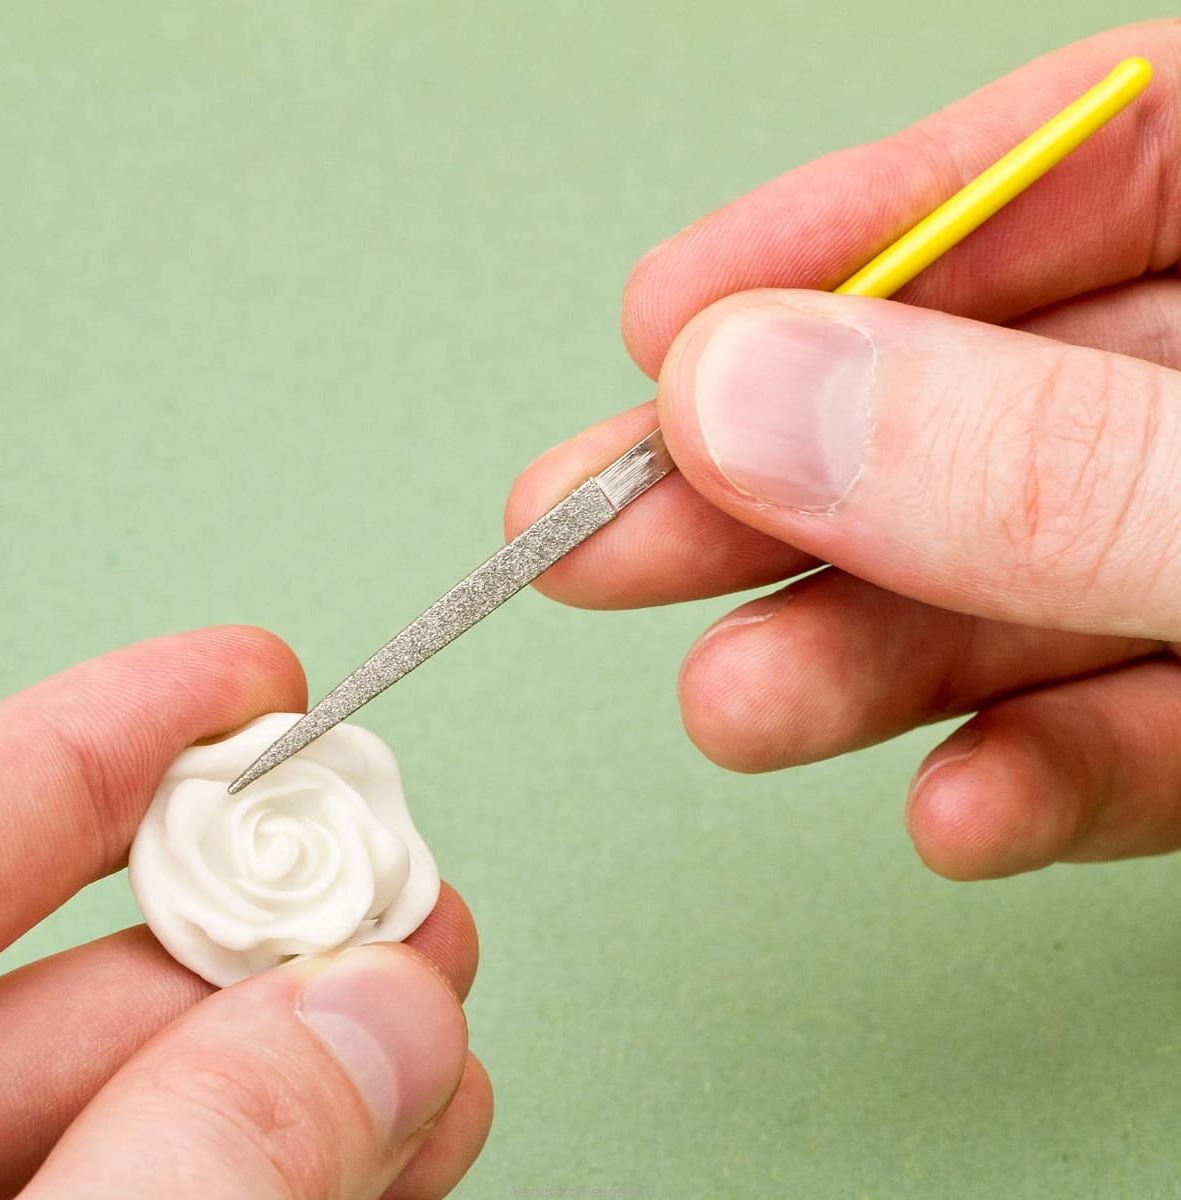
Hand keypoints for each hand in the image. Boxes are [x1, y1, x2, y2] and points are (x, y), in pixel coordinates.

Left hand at [0, 627, 490, 1198]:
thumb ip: (198, 1153)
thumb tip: (380, 1011)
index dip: (123, 729)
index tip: (260, 678)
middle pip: (99, 963)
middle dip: (282, 920)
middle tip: (411, 912)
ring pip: (157, 1087)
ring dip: (322, 1051)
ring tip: (440, 1044)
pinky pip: (183, 1182)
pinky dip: (300, 1155)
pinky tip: (397, 1142)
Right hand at [507, 19, 1180, 882]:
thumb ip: (1042, 459)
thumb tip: (758, 404)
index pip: (1083, 165)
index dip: (860, 227)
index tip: (673, 311)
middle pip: (1003, 398)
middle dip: (798, 475)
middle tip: (611, 533)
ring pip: (1044, 585)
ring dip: (882, 661)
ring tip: (740, 706)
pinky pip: (1154, 738)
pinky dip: (1044, 780)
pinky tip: (955, 813)